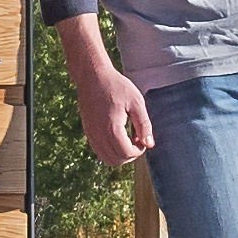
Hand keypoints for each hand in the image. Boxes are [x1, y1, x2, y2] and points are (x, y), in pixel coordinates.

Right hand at [73, 49, 156, 168]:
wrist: (93, 76)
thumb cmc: (116, 86)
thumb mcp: (136, 103)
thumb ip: (144, 125)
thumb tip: (149, 144)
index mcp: (112, 128)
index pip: (126, 154)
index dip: (139, 151)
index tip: (143, 138)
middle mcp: (99, 135)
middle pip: (116, 161)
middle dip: (130, 155)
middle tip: (137, 140)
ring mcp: (91, 134)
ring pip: (106, 159)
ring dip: (120, 155)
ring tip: (127, 138)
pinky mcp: (88, 132)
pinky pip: (99, 151)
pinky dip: (110, 150)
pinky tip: (117, 135)